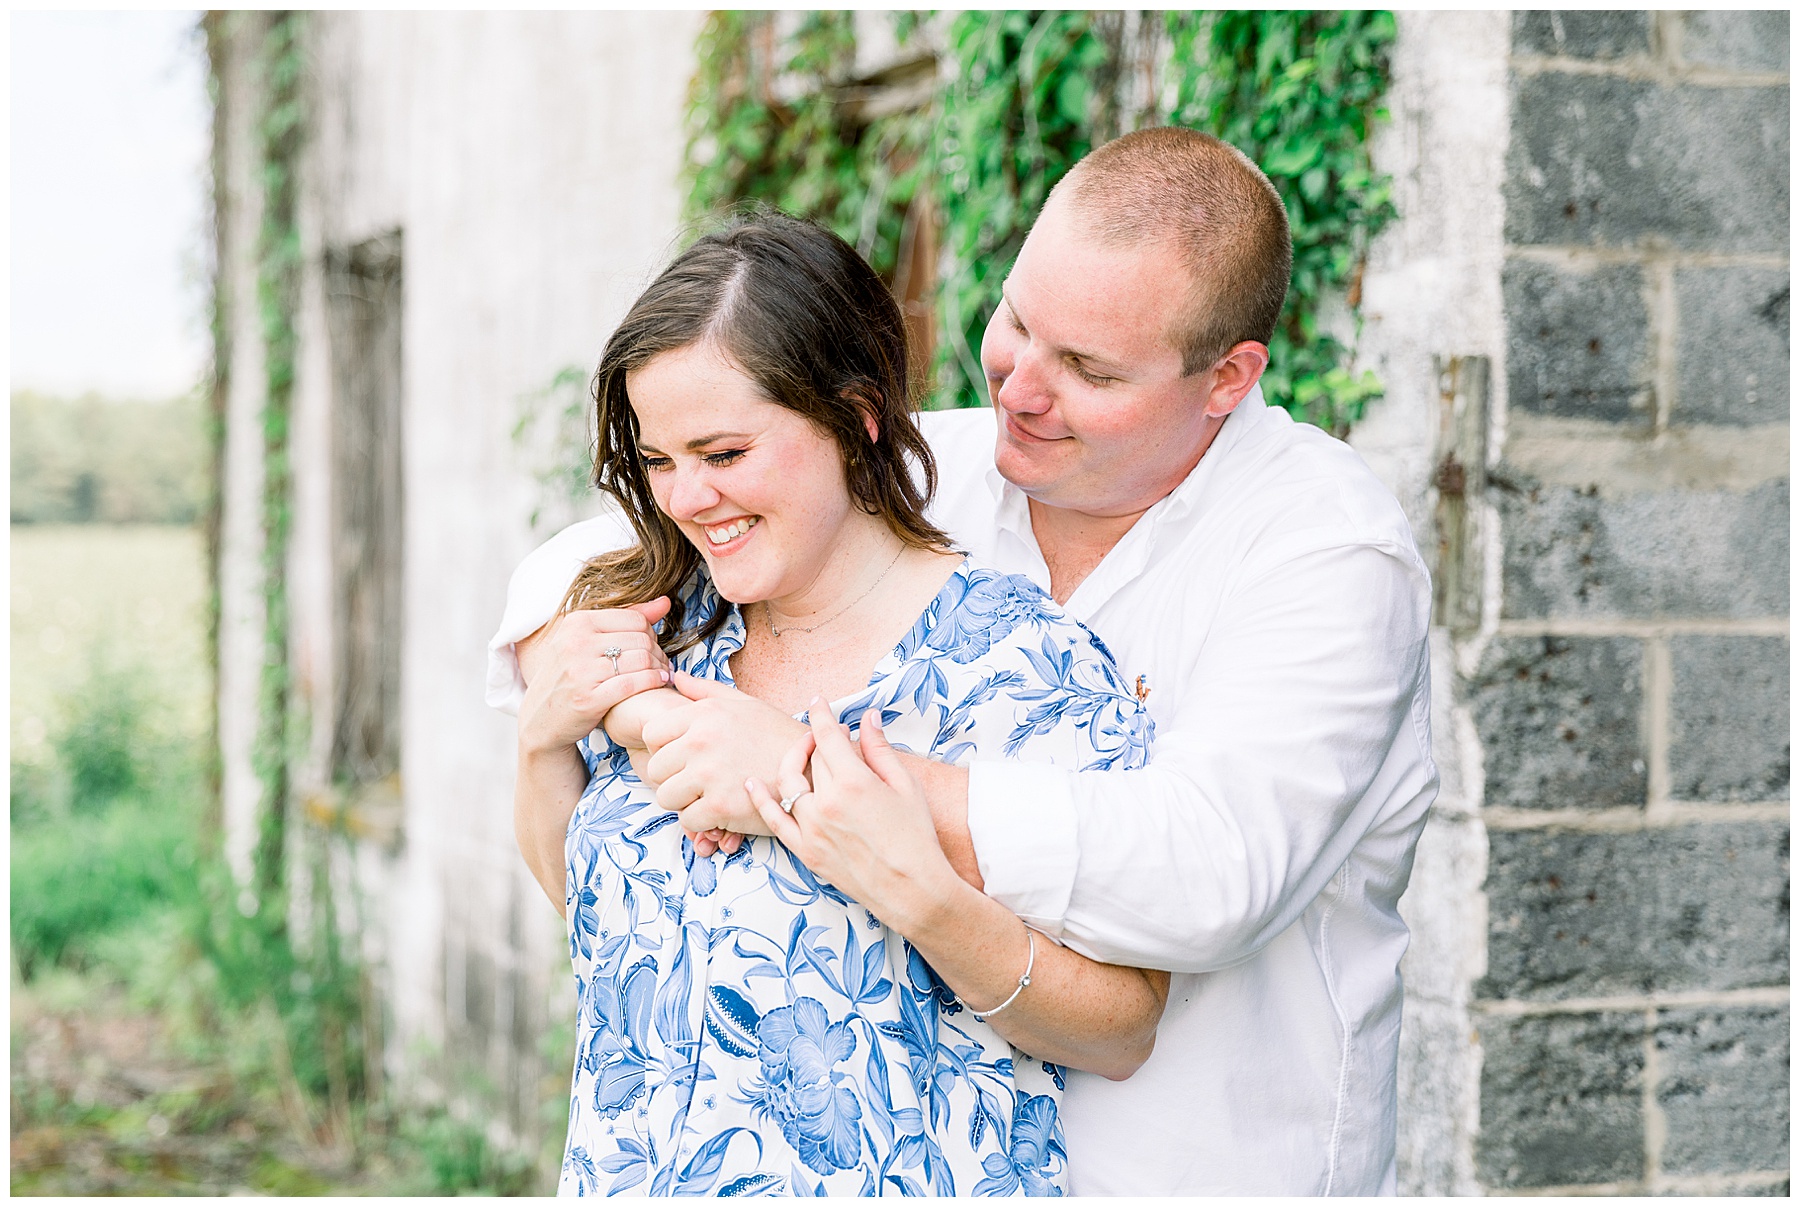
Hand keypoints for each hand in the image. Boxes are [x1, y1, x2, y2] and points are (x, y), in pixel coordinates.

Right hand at [516, 598, 672, 757]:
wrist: (540, 720)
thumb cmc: (568, 678)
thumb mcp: (586, 641)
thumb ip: (626, 619)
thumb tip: (664, 603)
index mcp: (576, 622)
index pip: (635, 618)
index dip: (652, 633)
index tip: (654, 646)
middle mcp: (576, 643)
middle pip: (641, 639)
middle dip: (658, 652)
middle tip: (662, 664)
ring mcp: (580, 671)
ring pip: (641, 660)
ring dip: (660, 668)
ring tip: (662, 674)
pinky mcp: (588, 699)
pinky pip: (634, 683)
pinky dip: (654, 682)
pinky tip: (659, 683)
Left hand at [642, 672, 805, 846]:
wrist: (815, 770)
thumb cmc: (779, 737)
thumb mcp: (746, 704)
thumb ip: (705, 691)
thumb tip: (674, 676)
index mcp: (705, 714)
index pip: (652, 734)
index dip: (664, 749)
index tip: (684, 757)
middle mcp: (702, 740)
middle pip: (656, 769)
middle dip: (672, 778)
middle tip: (697, 782)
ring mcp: (709, 774)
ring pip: (665, 797)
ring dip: (684, 802)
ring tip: (708, 796)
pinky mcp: (720, 805)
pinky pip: (687, 820)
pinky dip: (702, 822)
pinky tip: (721, 812)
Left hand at [746, 702, 958, 932]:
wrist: (911, 889)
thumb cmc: (916, 838)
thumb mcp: (905, 786)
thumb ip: (880, 749)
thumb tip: (868, 718)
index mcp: (853, 782)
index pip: (827, 737)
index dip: (822, 715)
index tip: (818, 702)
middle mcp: (826, 804)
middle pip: (811, 758)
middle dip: (817, 740)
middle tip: (827, 735)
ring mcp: (812, 829)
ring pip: (788, 783)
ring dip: (790, 761)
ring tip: (801, 753)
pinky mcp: (805, 851)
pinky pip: (773, 820)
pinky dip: (761, 800)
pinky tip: (753, 783)